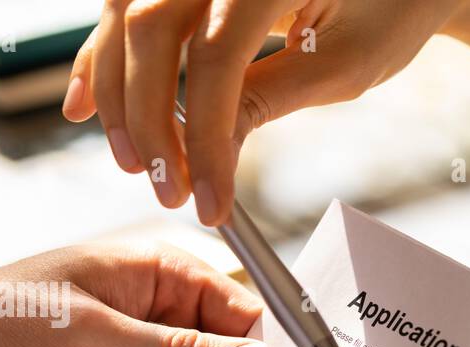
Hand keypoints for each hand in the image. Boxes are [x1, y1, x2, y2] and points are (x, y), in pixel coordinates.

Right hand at [62, 0, 463, 225]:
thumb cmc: (387, 9)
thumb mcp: (345, 62)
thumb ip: (273, 95)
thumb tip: (210, 150)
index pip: (217, 59)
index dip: (206, 140)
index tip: (209, 203)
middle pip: (151, 30)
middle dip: (148, 120)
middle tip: (165, 189)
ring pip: (125, 17)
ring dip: (116, 93)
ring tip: (134, 162)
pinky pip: (124, 7)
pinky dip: (100, 57)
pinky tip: (83, 106)